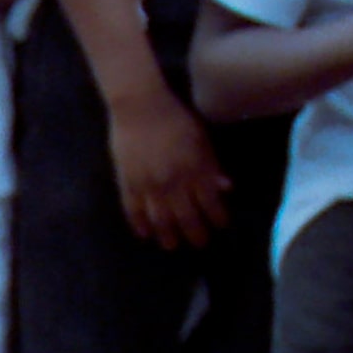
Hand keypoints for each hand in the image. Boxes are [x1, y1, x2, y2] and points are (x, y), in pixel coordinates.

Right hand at [107, 84, 229, 247]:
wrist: (139, 107)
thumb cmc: (174, 118)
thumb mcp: (200, 138)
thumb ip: (211, 164)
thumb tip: (225, 188)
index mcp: (192, 168)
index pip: (209, 201)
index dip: (216, 216)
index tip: (221, 226)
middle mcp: (172, 182)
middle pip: (185, 216)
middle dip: (194, 232)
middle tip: (200, 244)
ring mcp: (147, 185)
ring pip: (159, 219)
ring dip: (167, 235)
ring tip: (172, 245)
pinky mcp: (127, 183)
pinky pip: (133, 210)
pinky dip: (139, 225)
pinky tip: (145, 235)